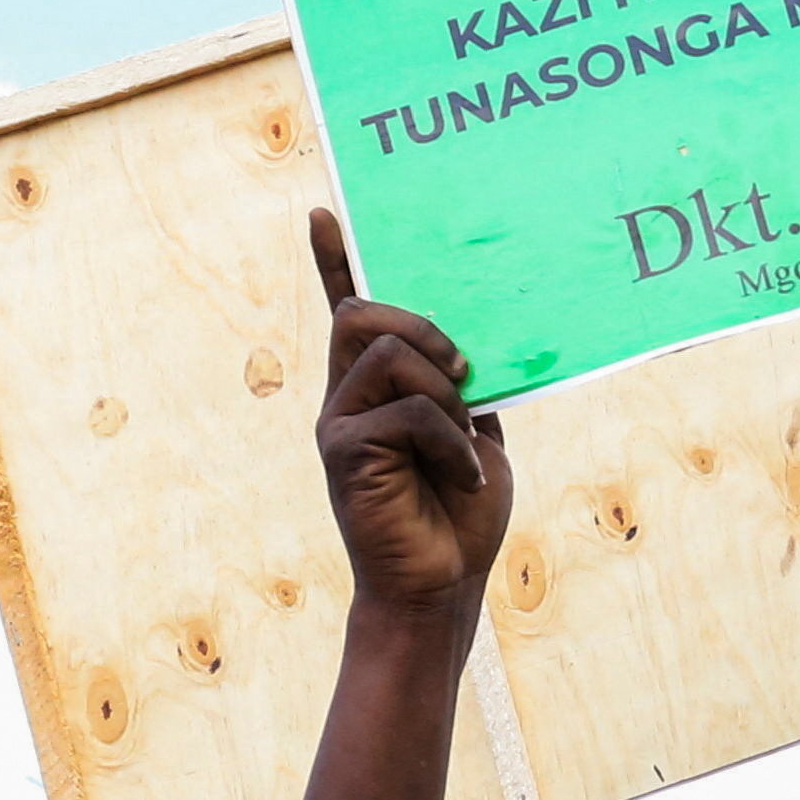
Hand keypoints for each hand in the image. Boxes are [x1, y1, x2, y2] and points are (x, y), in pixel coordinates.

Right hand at [311, 211, 511, 611]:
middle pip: (362, 313)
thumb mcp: (473, 433)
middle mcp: (346, 398)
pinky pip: (408, 410)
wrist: (441, 585)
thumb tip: (475, 341)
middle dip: (424, 327)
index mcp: (375, 388)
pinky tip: (465, 479)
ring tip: (464, 445)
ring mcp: (339, 423)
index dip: (334, 263)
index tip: (325, 214)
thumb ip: (462, 386)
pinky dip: (452, 442)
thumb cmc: (459, 513)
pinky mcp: (344, 451)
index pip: (347, 312)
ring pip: (390, 352)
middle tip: (467, 375)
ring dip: (446, 393)